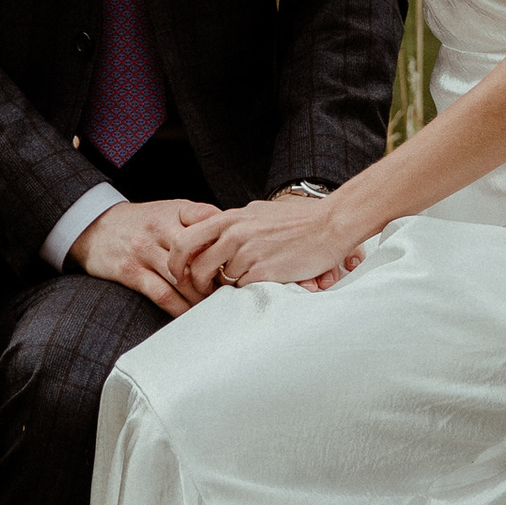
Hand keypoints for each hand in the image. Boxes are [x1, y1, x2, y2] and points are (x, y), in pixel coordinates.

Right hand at [70, 195, 225, 316]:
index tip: (238, 259)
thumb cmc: (141, 222)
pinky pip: (162, 294)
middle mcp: (159, 228)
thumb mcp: (169, 210)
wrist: (94, 226)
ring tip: (214, 306)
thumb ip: (199, 219)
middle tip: (231, 291)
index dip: (226, 241)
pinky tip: (190, 315)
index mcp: (175, 210)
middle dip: (218, 275)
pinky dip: (180, 308)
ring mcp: (144, 250)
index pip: (209, 219)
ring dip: (201, 296)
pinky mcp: (130, 272)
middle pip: (199, 253)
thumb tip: (233, 238)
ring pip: (183, 279)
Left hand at [179, 191, 362, 298]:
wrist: (329, 225)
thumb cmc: (297, 220)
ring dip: (226, 287)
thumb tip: (214, 236)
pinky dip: (246, 291)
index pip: (186, 239)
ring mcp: (248, 254)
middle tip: (200, 289)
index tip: (179, 272)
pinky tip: (258, 285)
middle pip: (196, 265)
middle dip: (194, 282)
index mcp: (230, 218)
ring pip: (221, 280)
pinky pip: (242, 289)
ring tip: (240, 284)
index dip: (176, 260)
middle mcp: (235, 234)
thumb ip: (234, 224)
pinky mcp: (264, 272)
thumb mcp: (257, 213)